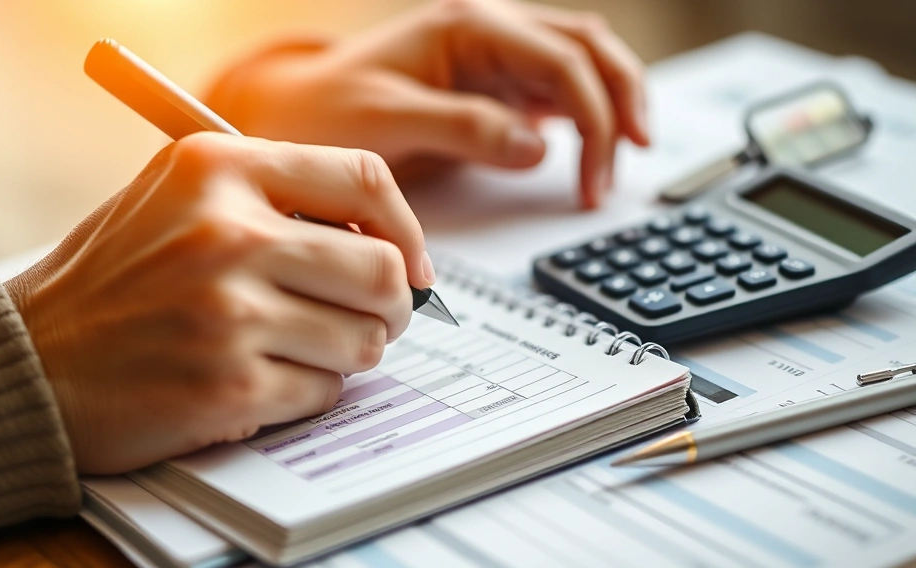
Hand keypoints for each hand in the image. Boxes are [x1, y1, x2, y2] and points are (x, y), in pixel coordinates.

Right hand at [5, 134, 430, 473]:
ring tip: (301, 349)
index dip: (405, 228)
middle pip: (382, 270)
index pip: (364, 180)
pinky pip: (324, 392)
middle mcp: (228, 233)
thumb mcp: (175, 199)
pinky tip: (263, 381)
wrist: (28, 363)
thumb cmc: (110, 282)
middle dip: (393, 307)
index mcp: (218, 169)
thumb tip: (384, 241)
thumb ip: (272, 201)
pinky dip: (308, 392)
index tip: (410, 263)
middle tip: (374, 320)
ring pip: (364, 339)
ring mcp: (230, 311)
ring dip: (348, 353)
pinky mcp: (231, 384)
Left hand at [206, 0, 648, 207]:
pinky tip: (589, 148)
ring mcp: (493, 57)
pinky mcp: (490, 87)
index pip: (561, 60)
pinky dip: (583, 116)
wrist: (295, 113)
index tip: (594, 176)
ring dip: (611, 103)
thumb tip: (537, 147)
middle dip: (621, 99)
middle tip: (636, 153)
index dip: (594, 117)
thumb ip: (463, 128)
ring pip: (580, 64)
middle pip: (587, 47)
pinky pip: (554, 90)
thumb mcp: (387, 121)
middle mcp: (489, 32)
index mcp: (468, 27)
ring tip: (628, 152)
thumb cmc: (328, 110)